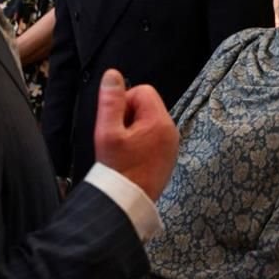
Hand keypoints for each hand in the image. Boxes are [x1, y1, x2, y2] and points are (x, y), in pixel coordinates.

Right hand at [93, 69, 177, 200]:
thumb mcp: (107, 132)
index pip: (142, 91)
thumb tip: (113, 74)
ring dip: (134, 130)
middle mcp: (171, 131)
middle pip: (147, 106)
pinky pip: (154, 138)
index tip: (115, 124)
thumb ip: (111, 101)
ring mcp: (171, 145)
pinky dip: (141, 143)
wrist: (126, 203)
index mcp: (159, 121)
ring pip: (149, 122)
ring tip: (123, 150)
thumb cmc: (117, 169)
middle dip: (129, 116)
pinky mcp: (168, 157)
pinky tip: (131, 158)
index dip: (124, 102)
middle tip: (118, 138)